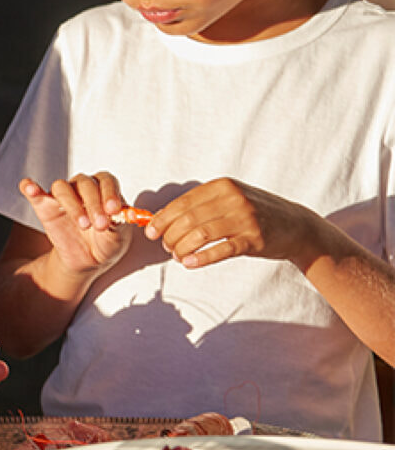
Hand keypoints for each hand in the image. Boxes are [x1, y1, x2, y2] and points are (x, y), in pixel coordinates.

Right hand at [19, 172, 134, 276]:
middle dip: (94, 204)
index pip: (106, 181)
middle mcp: (83, 188)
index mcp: (104, 189)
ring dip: (72, 204)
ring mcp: (63, 196)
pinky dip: (30, 188)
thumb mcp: (118, 236)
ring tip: (83, 224)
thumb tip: (118, 213)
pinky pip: (34, 192)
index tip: (113, 210)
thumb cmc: (105, 242)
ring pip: (62, 187)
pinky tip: (30, 188)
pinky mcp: (45, 206)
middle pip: (85, 183)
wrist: (88, 259)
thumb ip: (118, 222)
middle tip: (100, 225)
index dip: (110, 193)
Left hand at [141, 177, 324, 269]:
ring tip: (178, 256)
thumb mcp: (230, 199)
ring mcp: (245, 219)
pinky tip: (190, 263)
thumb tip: (161, 218)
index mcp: (223, 186)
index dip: (162, 219)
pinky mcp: (254, 239)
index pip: (182, 203)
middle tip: (167, 247)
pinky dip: (200, 258)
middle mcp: (233, 199)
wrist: (297, 226)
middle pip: (187, 220)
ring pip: (200, 235)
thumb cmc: (256, 213)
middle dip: (170, 237)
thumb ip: (201, 205)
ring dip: (182, 249)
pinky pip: (220, 250)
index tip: (151, 232)